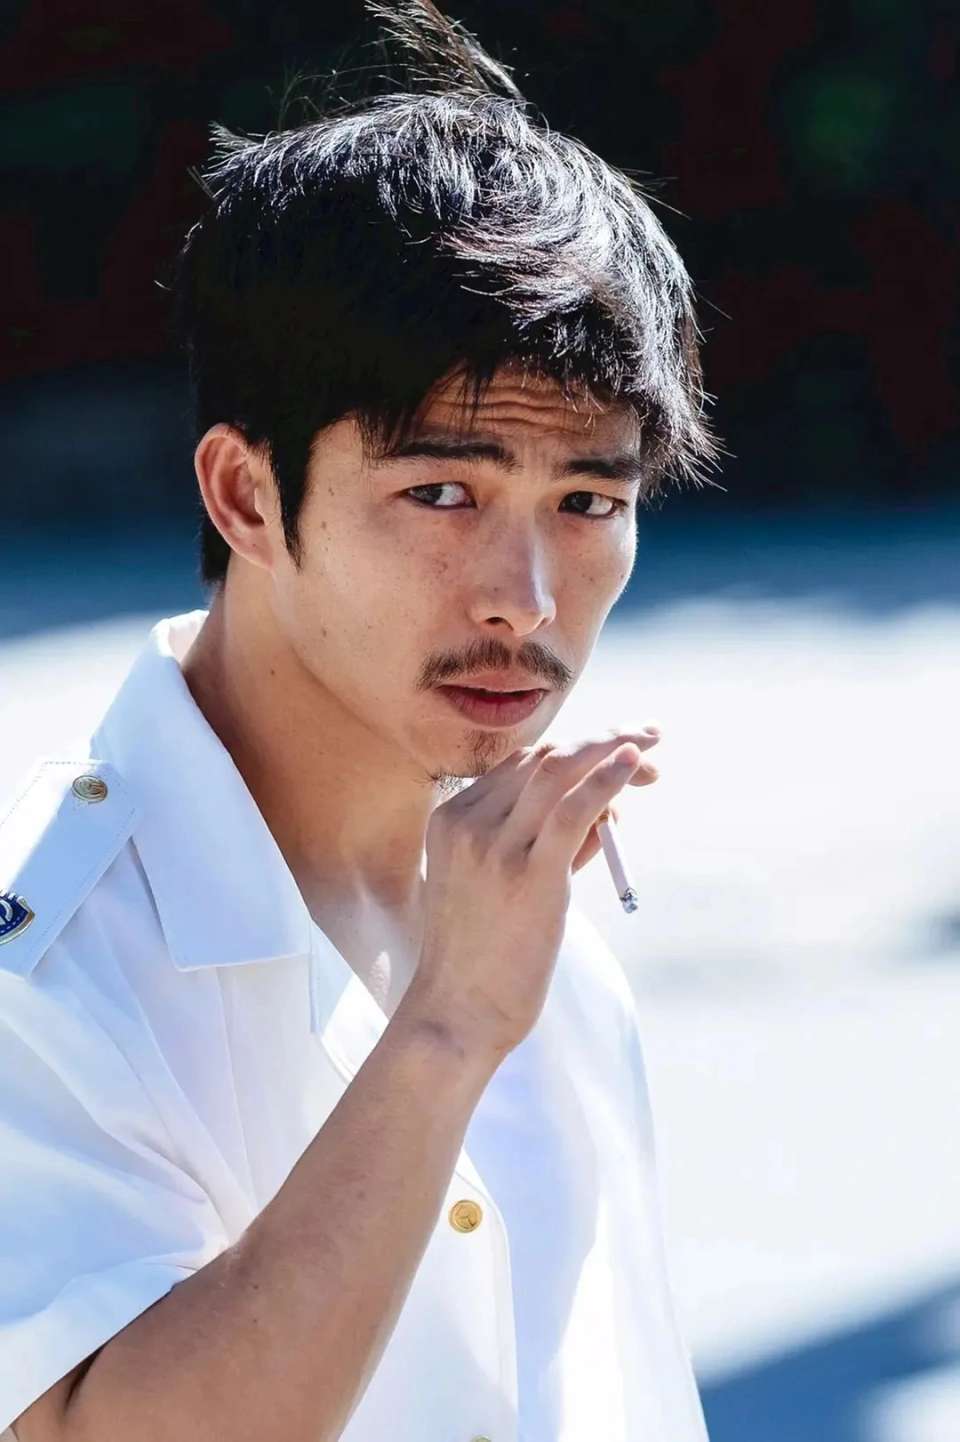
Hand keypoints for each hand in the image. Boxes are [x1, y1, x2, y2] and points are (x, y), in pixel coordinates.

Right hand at [404, 727, 660, 1060]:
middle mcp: (468, 823)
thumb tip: (605, 808)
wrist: (456, 1013)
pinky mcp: (529, 877)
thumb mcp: (498, 885)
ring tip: (649, 742)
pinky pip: (572, 810)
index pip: (521, 765)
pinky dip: (607, 777)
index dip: (574, 751)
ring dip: (610, 747)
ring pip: (558, 771)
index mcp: (451, 819)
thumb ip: (546, 843)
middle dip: (599, 743)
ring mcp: (495, 848)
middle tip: (646, 744)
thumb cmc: (479, 958)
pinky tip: (633, 761)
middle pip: (543, 759)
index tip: (617, 754)